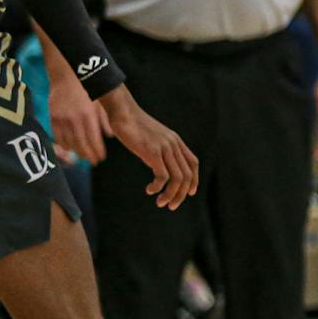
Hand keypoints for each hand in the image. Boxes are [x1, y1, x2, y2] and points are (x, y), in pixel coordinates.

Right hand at [48, 75, 112, 163]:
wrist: (66, 76)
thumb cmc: (87, 89)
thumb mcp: (100, 103)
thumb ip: (104, 120)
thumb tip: (110, 136)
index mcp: (88, 115)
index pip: (93, 139)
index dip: (97, 150)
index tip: (101, 158)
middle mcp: (74, 119)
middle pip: (81, 143)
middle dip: (88, 155)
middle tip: (94, 162)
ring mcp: (62, 119)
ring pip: (69, 142)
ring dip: (77, 152)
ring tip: (84, 157)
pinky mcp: (52, 117)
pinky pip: (57, 136)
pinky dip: (64, 144)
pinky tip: (70, 149)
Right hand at [95, 89, 197, 207]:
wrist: (123, 112)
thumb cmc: (133, 126)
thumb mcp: (152, 138)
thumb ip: (159, 151)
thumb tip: (158, 168)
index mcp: (176, 141)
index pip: (193, 163)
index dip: (194, 180)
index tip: (189, 193)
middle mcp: (174, 145)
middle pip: (187, 175)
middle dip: (181, 194)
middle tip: (170, 206)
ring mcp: (165, 148)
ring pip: (178, 178)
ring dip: (171, 195)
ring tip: (161, 203)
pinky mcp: (152, 152)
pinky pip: (162, 176)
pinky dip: (158, 187)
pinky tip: (150, 190)